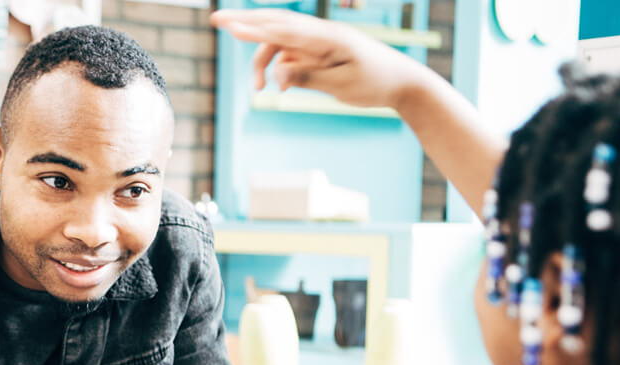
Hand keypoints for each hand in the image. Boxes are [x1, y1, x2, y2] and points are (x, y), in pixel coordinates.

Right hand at [210, 8, 433, 109]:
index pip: (283, 30)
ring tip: (258, 90)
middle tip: (216, 19)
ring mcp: (319, 42)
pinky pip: (291, 55)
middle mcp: (320, 35)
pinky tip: (281, 89)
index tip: (229, 25)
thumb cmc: (376, 84)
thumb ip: (307, 77)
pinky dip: (280, 69)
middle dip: (245, 22)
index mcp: (327, 38)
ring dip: (264, 63)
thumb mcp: (341, 85)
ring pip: (280, 43)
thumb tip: (277, 74)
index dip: (253, 28)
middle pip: (276, 23)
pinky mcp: (321, 52)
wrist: (403, 83)